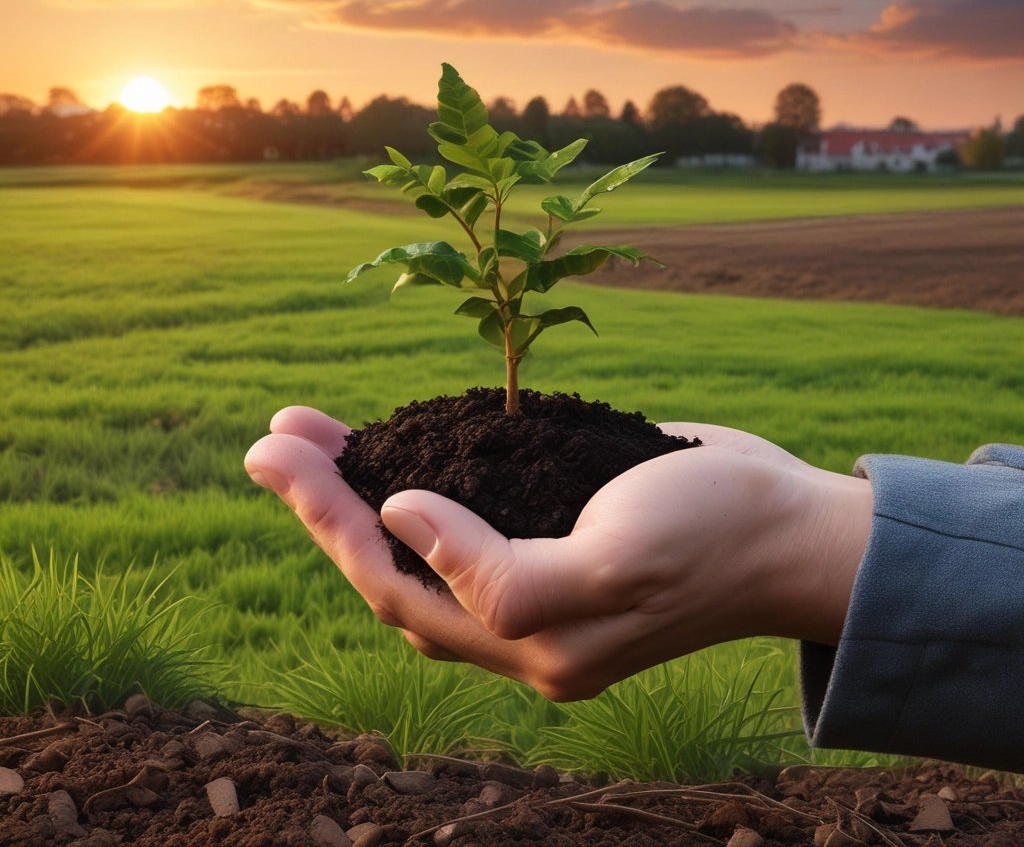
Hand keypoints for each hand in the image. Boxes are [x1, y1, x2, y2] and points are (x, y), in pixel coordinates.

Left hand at [245, 408, 870, 699]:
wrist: (785, 522)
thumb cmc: (712, 539)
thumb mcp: (617, 564)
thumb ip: (505, 573)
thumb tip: (402, 517)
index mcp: (529, 642)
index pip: (399, 589)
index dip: (333, 524)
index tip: (285, 457)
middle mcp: (519, 615)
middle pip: (392, 565)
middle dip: (327, 501)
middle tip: (272, 437)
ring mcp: (532, 568)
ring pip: (418, 534)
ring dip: (358, 482)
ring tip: (305, 429)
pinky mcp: (549, 522)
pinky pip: (464, 503)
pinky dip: (416, 467)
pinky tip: (391, 434)